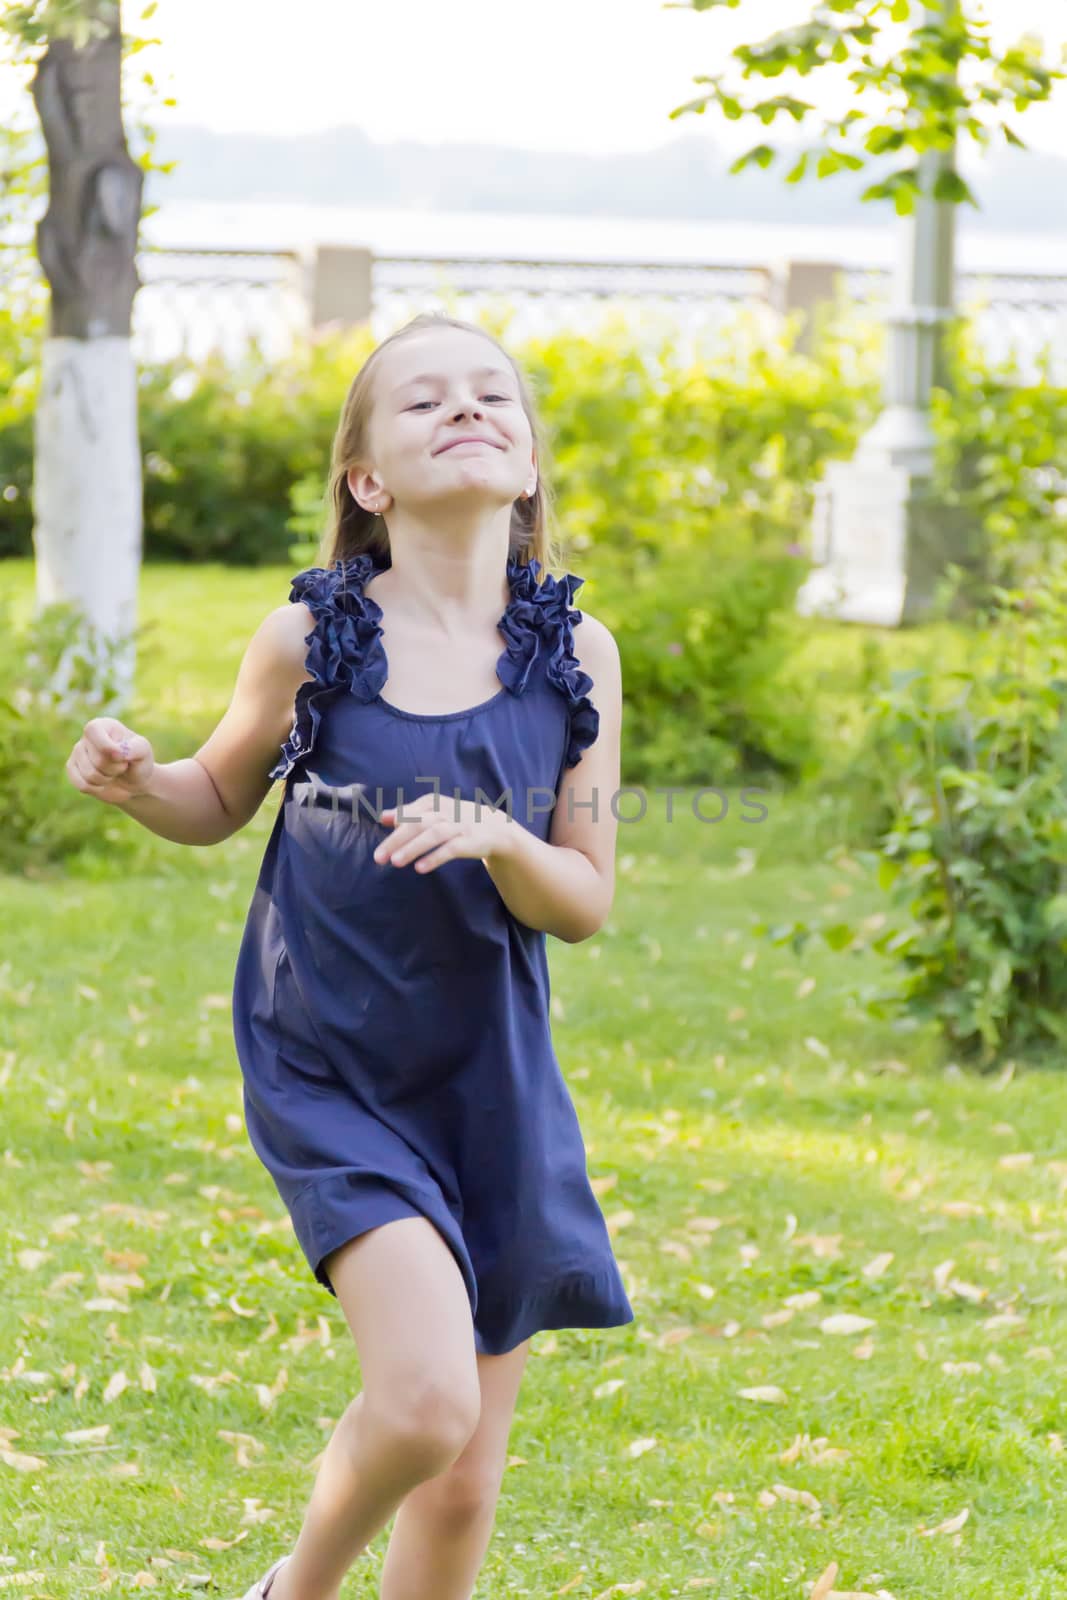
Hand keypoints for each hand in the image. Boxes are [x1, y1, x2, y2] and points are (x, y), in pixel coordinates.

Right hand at [65, 716, 155, 805]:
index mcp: (103, 725)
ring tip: (113, 773)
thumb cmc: (138, 761)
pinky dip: (97, 788)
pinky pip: (81, 784)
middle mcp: (87, 737)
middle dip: (114, 769)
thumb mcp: (144, 752)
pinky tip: (103, 781)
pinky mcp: (72, 769)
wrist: (133, 781)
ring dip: (107, 779)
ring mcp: (77, 753)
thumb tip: (118, 752)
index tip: (121, 757)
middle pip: (97, 759)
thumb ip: (135, 748)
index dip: (106, 747)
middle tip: (122, 766)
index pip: (93, 731)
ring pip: (89, 774)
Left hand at [374, 791, 514, 873]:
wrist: (496, 828)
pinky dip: (434, 857)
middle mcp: (446, 812)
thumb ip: (409, 814)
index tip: (380, 824)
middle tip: (378, 857)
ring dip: (413, 848)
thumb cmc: (457, 820)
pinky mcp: (469, 842)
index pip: (413, 810)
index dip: (397, 817)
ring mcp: (459, 827)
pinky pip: (450, 849)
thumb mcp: (434, 812)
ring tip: (395, 862)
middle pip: (418, 824)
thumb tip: (383, 817)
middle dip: (397, 840)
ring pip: (433, 835)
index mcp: (436, 803)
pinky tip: (419, 868)